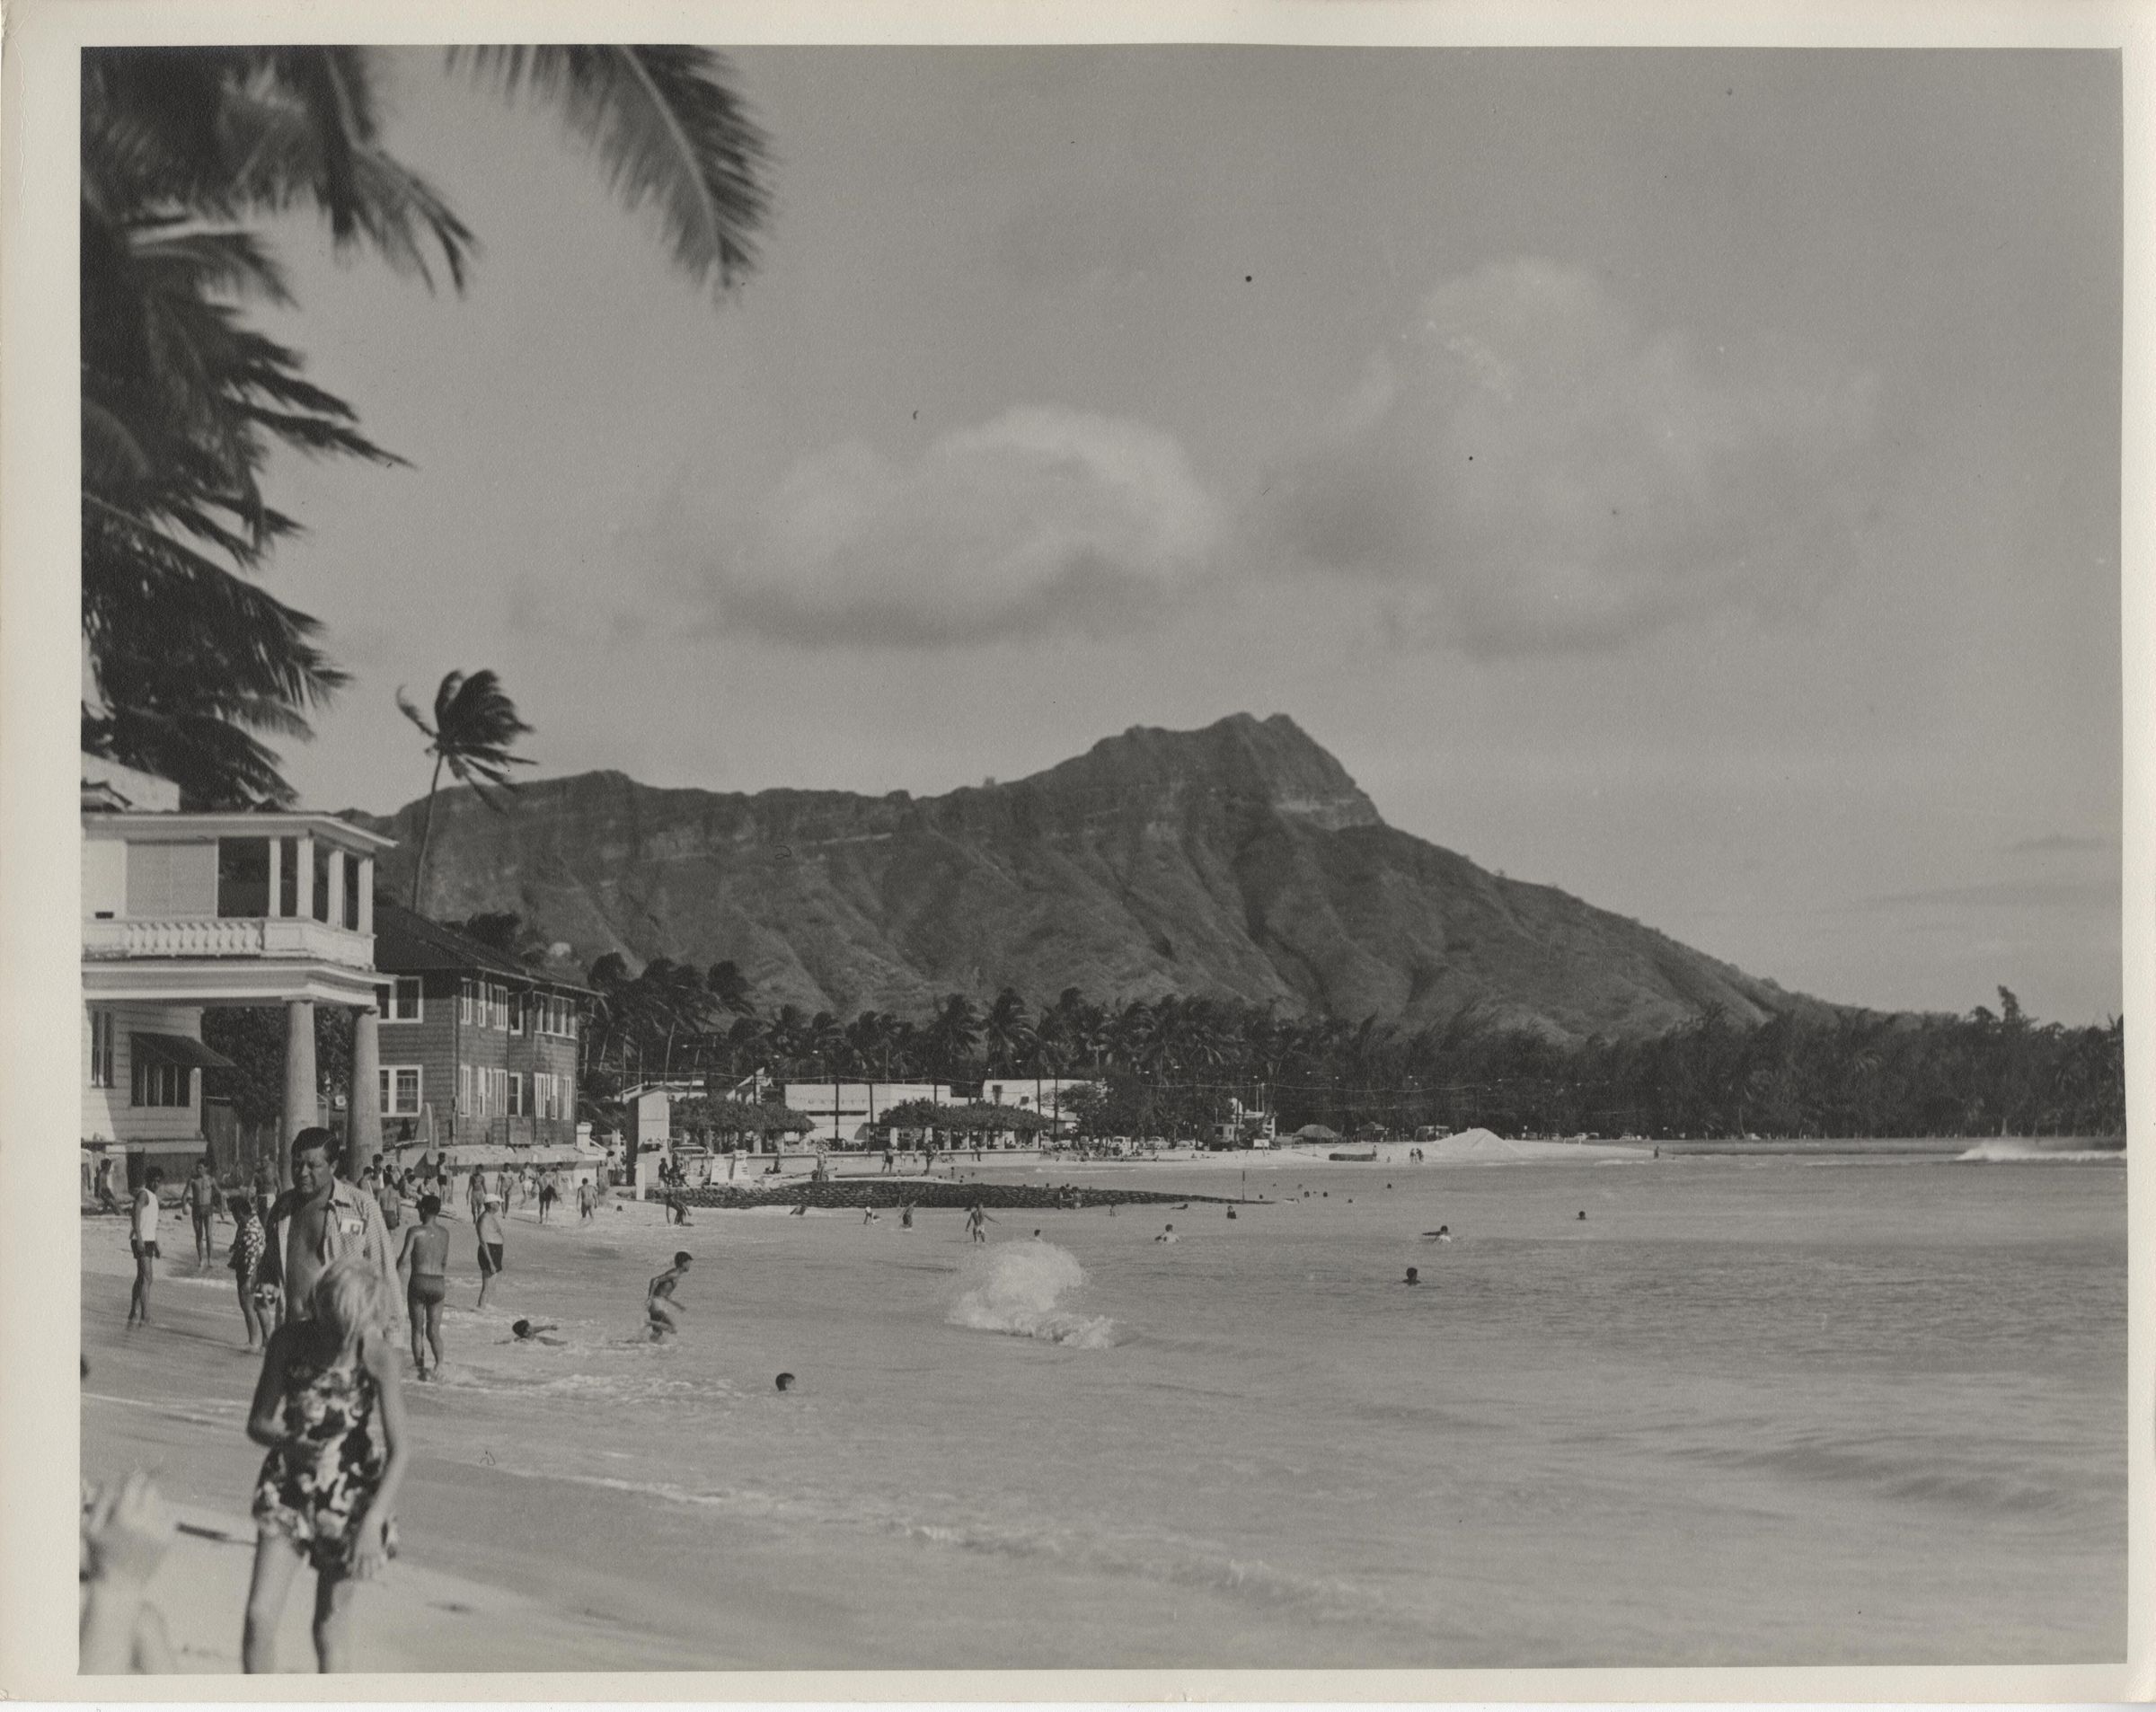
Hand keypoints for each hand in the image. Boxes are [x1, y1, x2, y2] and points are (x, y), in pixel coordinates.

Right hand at [81, 1470, 172, 1589]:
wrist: (120, 1585)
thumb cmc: (101, 1556)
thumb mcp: (92, 1530)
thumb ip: (102, 1502)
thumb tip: (112, 1479)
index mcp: (124, 1518)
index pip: (136, 1482)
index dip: (134, 1475)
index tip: (132, 1474)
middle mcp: (145, 1522)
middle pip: (151, 1488)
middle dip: (143, 1488)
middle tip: (134, 1496)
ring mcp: (160, 1530)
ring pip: (160, 1501)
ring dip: (150, 1503)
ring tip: (137, 1520)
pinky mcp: (169, 1537)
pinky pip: (168, 1515)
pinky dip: (158, 1518)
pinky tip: (146, 1531)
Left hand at [348, 1511, 389, 1579]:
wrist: (371, 1522)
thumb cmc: (360, 1531)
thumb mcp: (352, 1541)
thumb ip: (348, 1552)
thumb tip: (344, 1561)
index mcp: (356, 1551)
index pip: (354, 1566)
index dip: (353, 1573)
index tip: (353, 1577)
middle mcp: (364, 1553)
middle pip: (364, 1568)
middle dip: (363, 1575)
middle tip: (363, 1580)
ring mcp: (372, 1551)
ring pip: (373, 1566)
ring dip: (372, 1572)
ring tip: (371, 1576)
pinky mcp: (379, 1548)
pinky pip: (379, 1559)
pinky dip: (380, 1564)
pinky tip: (380, 1567)